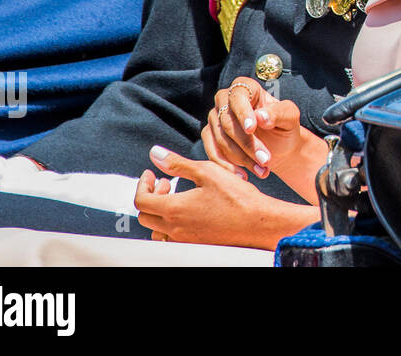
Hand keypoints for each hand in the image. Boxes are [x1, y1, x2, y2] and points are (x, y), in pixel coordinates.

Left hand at [135, 146, 318, 249]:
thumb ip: (178, 164)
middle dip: (151, 196)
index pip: (141, 200)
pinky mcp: (195, 245)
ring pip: (156, 229)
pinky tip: (188, 212)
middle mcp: (175, 228)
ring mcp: (184, 240)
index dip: (143, 184)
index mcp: (174, 209)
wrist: (258, 223)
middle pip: (145, 216)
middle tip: (166, 183)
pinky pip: (170, 238)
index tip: (152, 174)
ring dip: (159, 212)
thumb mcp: (207, 171)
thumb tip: (156, 154)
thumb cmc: (237, 197)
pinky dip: (170, 225)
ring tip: (176, 198)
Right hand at [202, 78, 311, 179]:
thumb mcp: (290, 117)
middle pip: (228, 122)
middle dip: (248, 144)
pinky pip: (212, 152)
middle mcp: (225, 100)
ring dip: (241, 158)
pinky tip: (243, 176)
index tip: (252, 129)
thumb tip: (260, 117)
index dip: (243, 113)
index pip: (238, 97)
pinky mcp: (210, 137)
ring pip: (221, 140)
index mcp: (245, 87)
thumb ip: (279, 112)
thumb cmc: (285, 126)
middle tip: (266, 159)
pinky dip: (227, 166)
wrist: (279, 146)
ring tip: (262, 171)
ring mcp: (214, 119)